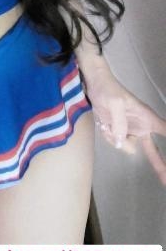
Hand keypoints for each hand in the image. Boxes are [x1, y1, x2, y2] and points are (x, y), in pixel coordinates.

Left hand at [85, 65, 165, 184]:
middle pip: (154, 151)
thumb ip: (120, 123)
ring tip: (108, 121)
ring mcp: (131, 133)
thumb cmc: (110, 91)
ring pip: (128, 148)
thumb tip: (123, 142)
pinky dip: (108, 135)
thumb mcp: (115, 103)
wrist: (95, 87)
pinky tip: (104, 124)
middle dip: (161, 167)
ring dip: (116, 138)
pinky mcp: (120, 135)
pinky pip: (116, 143)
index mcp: (147, 118)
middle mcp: (142, 128)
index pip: (165, 131)